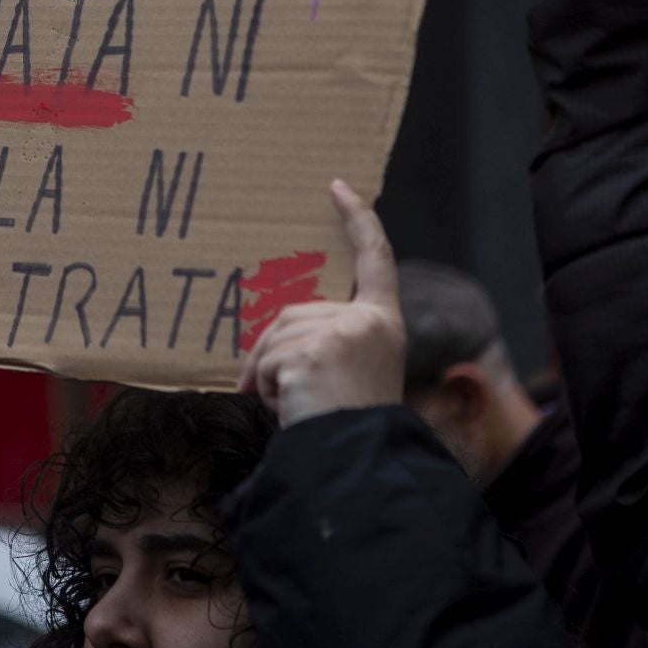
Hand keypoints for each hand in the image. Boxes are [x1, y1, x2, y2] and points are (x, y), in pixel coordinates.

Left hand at [239, 180, 405, 428]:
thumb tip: (271, 345)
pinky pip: (265, 362)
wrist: (355, 459)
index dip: (359, 221)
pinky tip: (291, 408)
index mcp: (383, 322)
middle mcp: (368, 322)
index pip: (375, 260)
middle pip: (293, 312)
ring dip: (268, 375)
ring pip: (274, 337)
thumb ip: (325, 340)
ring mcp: (342, 334)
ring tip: (296, 404)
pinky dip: (264, 388)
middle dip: (273, 351)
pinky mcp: (313, 351)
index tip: (339, 187)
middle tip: (288, 393)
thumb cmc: (347, 424)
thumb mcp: (345, 370)